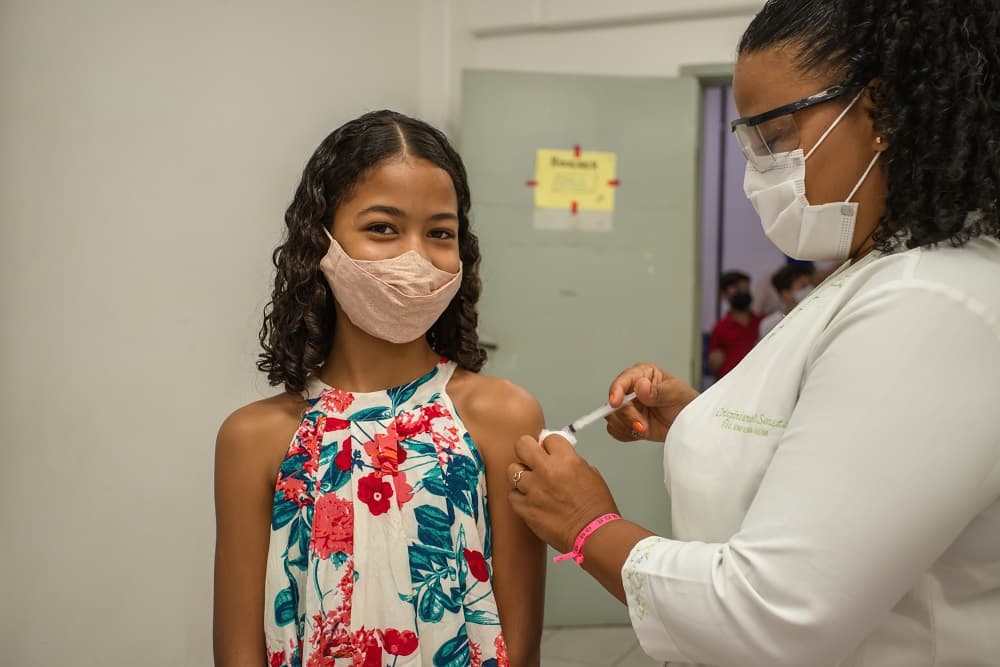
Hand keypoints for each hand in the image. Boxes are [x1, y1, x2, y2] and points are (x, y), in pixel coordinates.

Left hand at [507, 433, 618, 553]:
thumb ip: (571, 461)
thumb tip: (557, 456)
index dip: (549, 445)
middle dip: (527, 449)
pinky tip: (530, 500)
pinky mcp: (525, 508)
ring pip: (512, 470)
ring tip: (530, 483)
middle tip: (531, 458)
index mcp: (566, 460)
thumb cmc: (596, 508)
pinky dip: (520, 497)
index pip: (548, 438)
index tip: (549, 451)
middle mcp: (546, 471)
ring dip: (521, 475)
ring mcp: (533, 489)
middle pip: (522, 445)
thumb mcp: (591, 474)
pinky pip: (512, 495)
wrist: (593, 534)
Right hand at [606, 363, 698, 442]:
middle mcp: (631, 390)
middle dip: (627, 416)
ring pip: (612, 417)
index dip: (616, 391)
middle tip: (642, 425)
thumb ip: (657, 391)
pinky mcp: (628, 423)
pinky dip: (626, 434)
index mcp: (642, 375)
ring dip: (627, 427)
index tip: (615, 403)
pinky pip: (616, 430)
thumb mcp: (675, 393)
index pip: (623, 380)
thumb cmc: (686, 403)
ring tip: (645, 429)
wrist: (690, 424)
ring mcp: (629, 407)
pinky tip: (640, 433)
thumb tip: (640, 387)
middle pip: (615, 402)